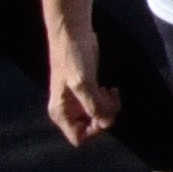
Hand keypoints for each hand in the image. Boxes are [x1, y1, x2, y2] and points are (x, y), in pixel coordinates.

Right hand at [45, 21, 119, 146]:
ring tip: (110, 91)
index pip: (79, 138)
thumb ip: (94, 105)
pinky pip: (101, 104)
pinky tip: (110, 88)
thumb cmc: (73, 58)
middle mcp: (68, 110)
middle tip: (111, 97)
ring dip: (109, 106)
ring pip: (99, 115)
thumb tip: (106, 122)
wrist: (73, 34)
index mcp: (61, 113)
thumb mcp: (83, 83)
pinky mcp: (87, 89)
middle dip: (105, 115)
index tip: (103, 113)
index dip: (95, 130)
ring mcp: (78, 100)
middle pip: (92, 127)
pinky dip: (108, 99)